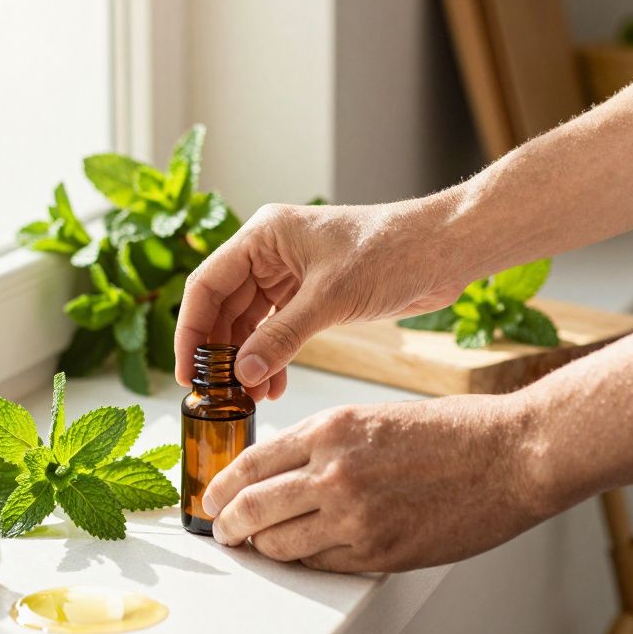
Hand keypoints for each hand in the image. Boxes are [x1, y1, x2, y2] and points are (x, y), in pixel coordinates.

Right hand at [173, 201, 471, 399]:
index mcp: (263, 236)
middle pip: (223, 307)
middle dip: (220, 353)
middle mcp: (269, 252)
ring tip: (247, 397)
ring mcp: (290, 274)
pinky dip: (271, 357)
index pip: (206, 285)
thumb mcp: (330, 299)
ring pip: (249, 323)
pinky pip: (276, 330)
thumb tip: (241, 375)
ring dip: (246, 361)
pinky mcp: (312, 294)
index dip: (191, 331)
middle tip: (216, 394)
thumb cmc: (393, 252)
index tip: (186, 372)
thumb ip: (281, 338)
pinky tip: (271, 385)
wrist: (446, 249)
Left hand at [203, 396, 551, 572]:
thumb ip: (326, 444)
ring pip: (279, 541)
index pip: (252, 462)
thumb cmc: (455, 432)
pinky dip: (302, 561)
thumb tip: (285, 472)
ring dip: (262, 546)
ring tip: (257, 546)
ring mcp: (353, 515)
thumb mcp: (375, 418)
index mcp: (331, 429)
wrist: (512, 456)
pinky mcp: (377, 551)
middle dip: (228, 522)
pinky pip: (319, 563)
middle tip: (222, 529)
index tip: (213, 497)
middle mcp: (333, 471)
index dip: (223, 485)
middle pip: (252, 506)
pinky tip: (300, 555)